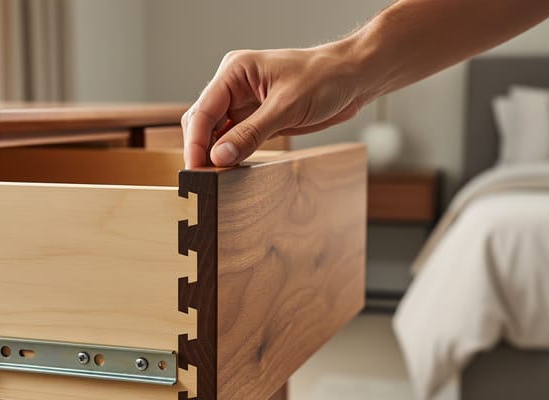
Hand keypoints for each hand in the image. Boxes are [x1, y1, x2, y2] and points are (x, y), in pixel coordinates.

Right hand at [181, 43, 366, 167]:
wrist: (353, 78)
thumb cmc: (325, 78)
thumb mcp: (287, 107)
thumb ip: (251, 133)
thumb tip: (220, 156)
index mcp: (235, 71)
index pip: (203, 110)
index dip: (196, 141)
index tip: (195, 168)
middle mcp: (234, 86)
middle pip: (203, 122)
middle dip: (201, 149)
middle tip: (202, 179)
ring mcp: (245, 104)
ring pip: (216, 133)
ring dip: (215, 154)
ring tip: (214, 179)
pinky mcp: (258, 119)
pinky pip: (236, 140)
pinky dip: (231, 155)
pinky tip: (231, 170)